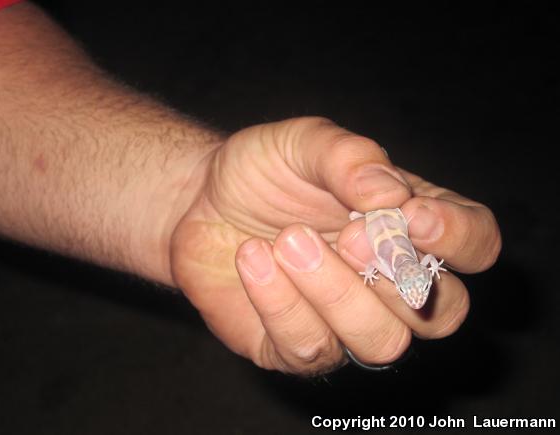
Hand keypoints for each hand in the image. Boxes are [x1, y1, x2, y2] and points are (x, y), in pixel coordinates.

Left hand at [170, 117, 500, 374]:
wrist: (201, 201)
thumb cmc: (263, 171)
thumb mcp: (302, 142)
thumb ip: (348, 156)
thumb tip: (389, 193)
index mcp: (408, 225)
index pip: (476, 244)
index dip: (459, 239)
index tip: (412, 216)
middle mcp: (388, 281)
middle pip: (443, 312)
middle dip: (395, 277)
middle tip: (346, 236)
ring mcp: (346, 320)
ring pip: (382, 344)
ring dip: (336, 294)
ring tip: (287, 241)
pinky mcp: (299, 347)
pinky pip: (311, 348)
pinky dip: (280, 302)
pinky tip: (253, 259)